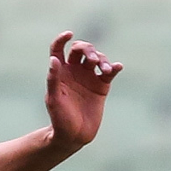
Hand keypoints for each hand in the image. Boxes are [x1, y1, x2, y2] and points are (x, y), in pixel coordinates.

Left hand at [45, 31, 121, 149]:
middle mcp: (74, 71)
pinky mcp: (102, 86)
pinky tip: (116, 68)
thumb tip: (54, 60)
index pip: (59, 49)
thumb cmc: (59, 118)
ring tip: (105, 69)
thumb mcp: (53, 99)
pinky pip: (110, 72)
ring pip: (97, 58)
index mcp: (60, 72)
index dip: (62, 39)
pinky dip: (114, 67)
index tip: (69, 34)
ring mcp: (89, 77)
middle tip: (92, 60)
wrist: (74, 136)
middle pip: (81, 50)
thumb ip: (53, 79)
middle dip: (88, 49)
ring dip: (102, 59)